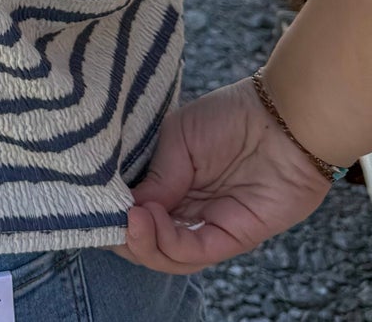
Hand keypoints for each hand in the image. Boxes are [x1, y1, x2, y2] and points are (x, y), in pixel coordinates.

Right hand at [118, 78, 332, 271]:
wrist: (282, 121)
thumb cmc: (231, 116)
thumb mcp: (178, 137)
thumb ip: (156, 175)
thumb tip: (126, 209)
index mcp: (168, 183)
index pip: (132, 208)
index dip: (110, 211)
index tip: (89, 201)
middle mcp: (183, 210)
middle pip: (145, 239)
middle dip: (122, 234)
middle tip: (104, 218)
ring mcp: (205, 226)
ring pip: (165, 255)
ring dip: (141, 242)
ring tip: (129, 218)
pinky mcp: (230, 239)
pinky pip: (192, 253)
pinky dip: (166, 242)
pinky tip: (147, 219)